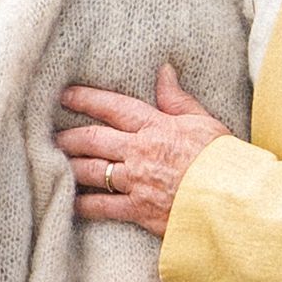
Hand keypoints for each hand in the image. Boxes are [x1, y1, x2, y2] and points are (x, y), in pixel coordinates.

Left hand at [58, 65, 230, 234]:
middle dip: (67, 136)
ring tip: (51, 163)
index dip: (86, 99)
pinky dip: (82, 204)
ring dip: (68, 165)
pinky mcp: (139, 210)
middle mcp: (139, 152)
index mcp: (155, 126)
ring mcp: (136, 182)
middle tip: (48, 134)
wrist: (233, 200)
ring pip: (90, 170)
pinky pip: (102, 206)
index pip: (113, 107)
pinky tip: (68, 202)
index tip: (64, 95)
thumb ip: (178, 99)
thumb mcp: (203, 120)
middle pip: (92, 139)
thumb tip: (164, 71)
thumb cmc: (223, 159)